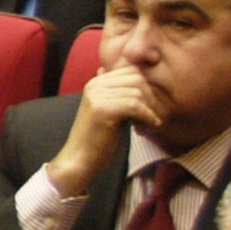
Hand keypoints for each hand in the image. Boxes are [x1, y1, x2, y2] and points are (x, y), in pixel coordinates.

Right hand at [47, 66, 164, 196]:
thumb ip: (119, 95)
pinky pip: (135, 105)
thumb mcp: (109, 110)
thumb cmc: (97, 138)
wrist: (79, 159)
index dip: (146, 88)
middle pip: (137, 78)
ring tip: (147, 125)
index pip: (131, 70)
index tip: (148, 108)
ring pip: (137, 92)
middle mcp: (94, 85)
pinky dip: (146, 116)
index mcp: (96, 82)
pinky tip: (147, 128)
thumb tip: (140, 80)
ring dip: (149, 110)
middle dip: (150, 97)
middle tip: (151, 117)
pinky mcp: (102, 110)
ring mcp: (97, 96)